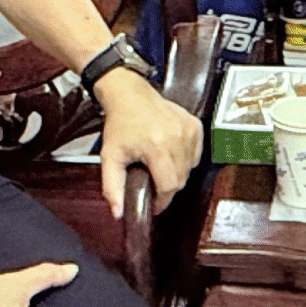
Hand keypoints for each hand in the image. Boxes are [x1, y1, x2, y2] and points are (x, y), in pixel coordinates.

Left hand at [95, 70, 203, 217]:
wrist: (129, 94)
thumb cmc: (120, 123)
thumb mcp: (110, 157)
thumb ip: (112, 187)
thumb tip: (118, 213)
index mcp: (156, 146)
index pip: (170, 186)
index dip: (162, 200)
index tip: (153, 203)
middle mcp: (176, 137)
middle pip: (181, 179)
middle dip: (167, 187)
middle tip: (152, 183)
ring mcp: (188, 129)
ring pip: (189, 168)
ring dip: (176, 173)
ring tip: (158, 165)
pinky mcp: (194, 125)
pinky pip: (195, 154)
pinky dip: (185, 159)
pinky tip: (170, 153)